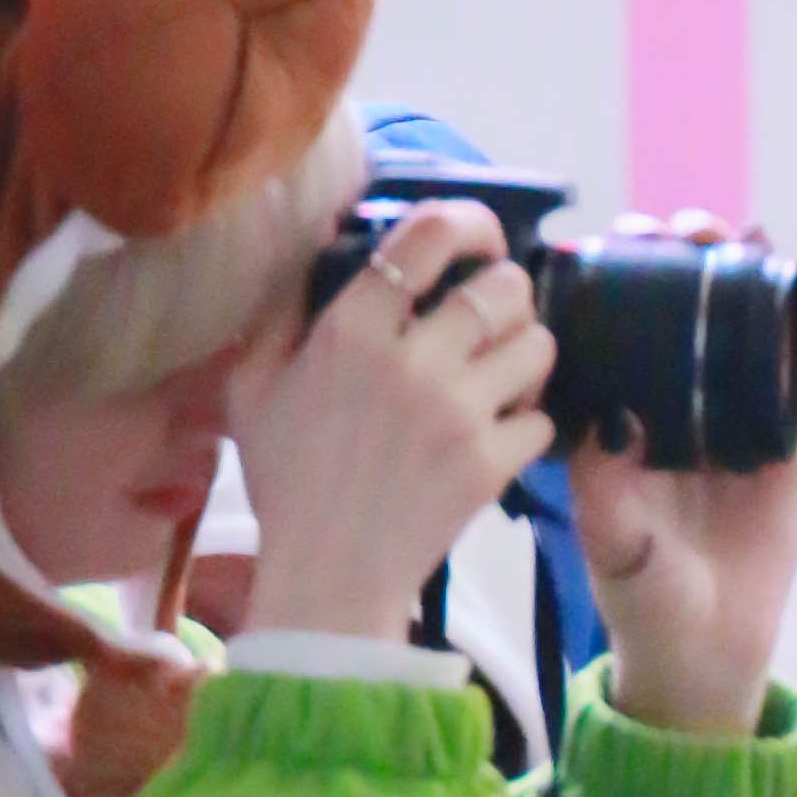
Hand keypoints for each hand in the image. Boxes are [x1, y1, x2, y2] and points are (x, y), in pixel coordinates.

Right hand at [233, 200, 556, 646]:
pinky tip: (502, 430)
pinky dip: (530, 422)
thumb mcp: (254, 382)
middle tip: (491, 318)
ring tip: (503, 372)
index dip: (471, 221)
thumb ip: (283, 305)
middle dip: (507, 294)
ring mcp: (457, 414)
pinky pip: (542, 418)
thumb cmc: (286, 479)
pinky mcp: (490, 465)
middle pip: (505, 287)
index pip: (430, 234)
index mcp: (350, 328)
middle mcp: (410, 361)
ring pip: (538, 344)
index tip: (479, 238)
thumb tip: (325, 236)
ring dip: (527, 353)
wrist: (327, 575)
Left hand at [573, 228, 796, 737]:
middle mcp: (679, 398)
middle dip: (680, 252)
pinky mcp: (794, 436)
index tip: (616, 243)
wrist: (708, 651)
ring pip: (747, 319)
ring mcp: (740, 411)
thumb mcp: (611, 541)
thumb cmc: (645, 597)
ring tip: (745, 234)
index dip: (619, 270)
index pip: (618, 318)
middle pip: (683, 301)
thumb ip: (605, 486)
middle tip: (679, 236)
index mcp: (622, 408)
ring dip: (747, 265)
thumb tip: (615, 418)